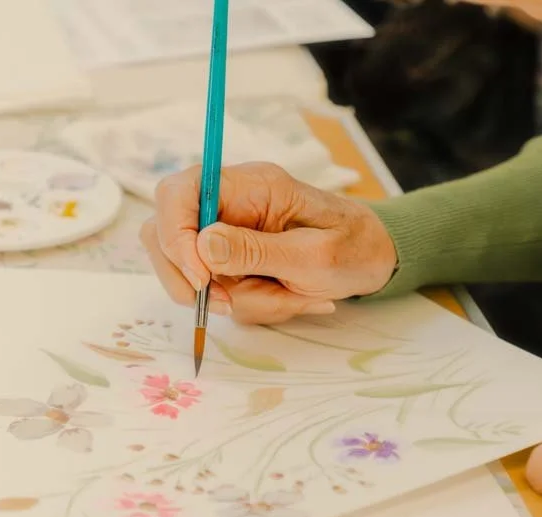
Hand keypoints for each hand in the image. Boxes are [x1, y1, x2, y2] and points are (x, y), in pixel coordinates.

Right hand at [140, 162, 396, 323]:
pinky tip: (287, 298)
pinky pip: (217, 291)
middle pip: (164, 232)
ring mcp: (227, 234)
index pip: (179, 192)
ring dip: (231, 298)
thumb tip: (201, 244)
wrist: (377, 259)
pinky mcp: (232, 263)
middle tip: (227, 302)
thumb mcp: (313, 254)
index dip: (173, 235)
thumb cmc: (354, 247)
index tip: (201, 278)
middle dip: (187, 276)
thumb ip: (256, 250)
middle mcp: (229, 204)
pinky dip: (250, 306)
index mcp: (249, 185)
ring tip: (284, 297)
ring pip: (189, 271)